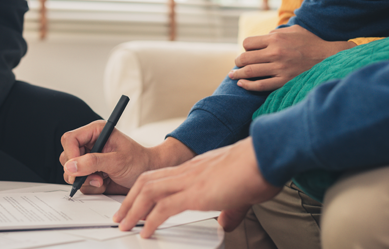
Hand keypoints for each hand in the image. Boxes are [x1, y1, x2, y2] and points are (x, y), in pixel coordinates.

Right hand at [60, 121, 194, 194]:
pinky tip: (105, 183)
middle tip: (96, 178)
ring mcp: (88, 159)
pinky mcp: (90, 172)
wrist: (149, 174)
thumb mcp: (117, 161)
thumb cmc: (139, 161)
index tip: (77, 168)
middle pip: (66, 157)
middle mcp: (89, 144)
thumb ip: (93, 162)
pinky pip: (80, 182)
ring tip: (103, 180)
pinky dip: (91, 187)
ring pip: (71, 172)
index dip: (70, 154)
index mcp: (96, 132)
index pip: (70, 139)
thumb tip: (70, 166)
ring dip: (85, 180)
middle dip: (79, 171)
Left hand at [114, 138, 281, 237]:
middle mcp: (187, 171)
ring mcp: (190, 180)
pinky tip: (146, 233)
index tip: (136, 203)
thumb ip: (229, 207)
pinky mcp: (196, 193)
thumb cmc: (258, 167)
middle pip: (147, 181)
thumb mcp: (239, 193)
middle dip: (130, 199)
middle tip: (120, 216)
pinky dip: (151, 221)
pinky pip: (164, 208)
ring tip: (125, 225)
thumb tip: (226, 222)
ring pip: (148, 191)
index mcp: (195, 169)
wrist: (267, 154)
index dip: (144, 190)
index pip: (161, 176)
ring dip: (133, 209)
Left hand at [230, 25, 355, 90]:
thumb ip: (276, 32)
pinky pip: (260, 85)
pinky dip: (247, 85)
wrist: (329, 57)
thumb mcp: (294, 30)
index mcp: (276, 38)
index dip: (245, 48)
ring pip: (249, 72)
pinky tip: (241, 84)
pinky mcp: (284, 81)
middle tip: (237, 64)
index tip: (247, 52)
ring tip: (233, 75)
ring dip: (237, 74)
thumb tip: (262, 37)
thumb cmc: (311, 42)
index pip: (247, 43)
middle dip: (238, 62)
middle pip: (245, 58)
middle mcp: (275, 53)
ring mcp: (279, 68)